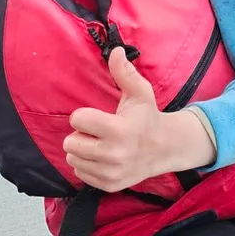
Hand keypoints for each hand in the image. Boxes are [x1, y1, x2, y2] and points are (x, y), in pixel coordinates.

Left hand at [63, 47, 216, 191]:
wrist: (164, 150)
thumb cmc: (146, 118)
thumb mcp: (140, 93)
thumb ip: (124, 73)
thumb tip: (115, 50)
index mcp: (119, 130)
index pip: (78, 121)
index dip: (83, 116)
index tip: (95, 117)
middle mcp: (114, 154)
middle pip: (70, 143)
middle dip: (80, 135)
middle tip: (96, 133)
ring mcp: (111, 172)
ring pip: (72, 159)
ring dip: (81, 151)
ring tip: (99, 145)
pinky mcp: (109, 185)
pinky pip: (79, 173)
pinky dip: (86, 165)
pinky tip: (102, 158)